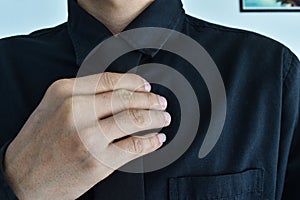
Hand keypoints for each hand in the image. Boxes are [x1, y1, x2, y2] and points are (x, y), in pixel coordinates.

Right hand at [3, 72, 169, 199]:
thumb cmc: (39, 141)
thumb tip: (120, 91)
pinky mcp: (97, 162)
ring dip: (156, 118)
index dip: (134, 82)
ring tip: (164, 118)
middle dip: (150, 99)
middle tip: (161, 102)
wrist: (20, 177)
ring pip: (135, 120)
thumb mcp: (53, 106)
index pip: (110, 80)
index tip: (147, 85)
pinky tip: (158, 139)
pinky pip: (134, 147)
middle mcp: (76, 111)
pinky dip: (151, 142)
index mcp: (64, 93)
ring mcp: (88, 137)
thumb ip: (83, 94)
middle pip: (126, 98)